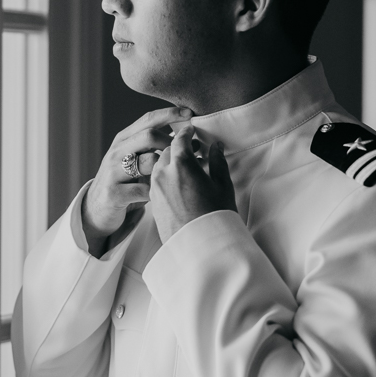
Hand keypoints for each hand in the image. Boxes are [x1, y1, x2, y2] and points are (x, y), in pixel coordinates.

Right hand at [82, 105, 193, 255]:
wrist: (97, 208)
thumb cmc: (124, 181)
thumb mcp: (134, 158)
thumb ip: (154, 146)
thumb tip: (187, 138)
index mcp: (123, 139)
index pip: (148, 119)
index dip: (170, 114)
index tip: (190, 113)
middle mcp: (117, 152)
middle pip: (149, 136)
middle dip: (173, 142)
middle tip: (188, 152)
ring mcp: (113, 172)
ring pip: (148, 162)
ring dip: (170, 168)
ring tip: (183, 174)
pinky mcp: (114, 193)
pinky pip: (144, 190)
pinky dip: (159, 192)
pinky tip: (165, 196)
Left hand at [149, 123, 236, 244]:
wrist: (200, 247)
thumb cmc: (215, 216)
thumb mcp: (222, 185)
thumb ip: (217, 162)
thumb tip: (216, 147)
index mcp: (181, 164)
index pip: (180, 138)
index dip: (187, 132)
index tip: (192, 129)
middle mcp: (164, 173)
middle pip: (168, 150)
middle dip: (179, 147)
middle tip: (192, 149)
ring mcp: (156, 188)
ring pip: (160, 165)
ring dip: (171, 162)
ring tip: (186, 169)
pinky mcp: (153, 202)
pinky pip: (157, 181)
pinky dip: (166, 177)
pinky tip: (179, 184)